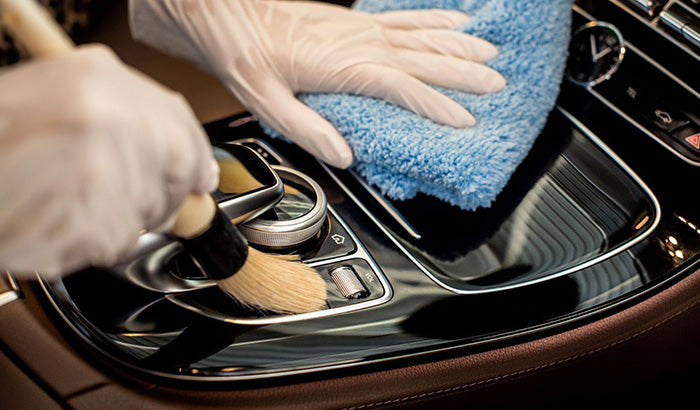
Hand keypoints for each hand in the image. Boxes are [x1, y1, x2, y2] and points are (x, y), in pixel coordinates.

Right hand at [0, 44, 218, 277]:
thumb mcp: (55, 99)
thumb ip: (121, 116)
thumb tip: (177, 149)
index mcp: (97, 77)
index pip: (180, 123)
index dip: (195, 156)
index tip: (200, 176)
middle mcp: (108, 117)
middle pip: (176, 171)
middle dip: (160, 194)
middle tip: (117, 197)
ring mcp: (103, 169)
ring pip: (148, 212)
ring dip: (117, 218)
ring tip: (66, 201)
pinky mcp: (94, 219)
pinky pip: (117, 240)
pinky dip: (92, 240)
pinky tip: (57, 219)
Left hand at [129, 0, 505, 167]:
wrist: (228, 12)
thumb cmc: (245, 54)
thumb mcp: (266, 101)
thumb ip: (306, 129)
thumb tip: (343, 155)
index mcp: (342, 67)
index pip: (400, 86)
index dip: (435, 103)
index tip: (464, 118)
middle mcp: (359, 43)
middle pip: (422, 58)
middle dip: (462, 72)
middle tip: (496, 84)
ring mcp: (361, 27)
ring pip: (421, 35)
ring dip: (457, 44)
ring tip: (490, 53)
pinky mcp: (357, 20)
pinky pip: (405, 19)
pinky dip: (435, 20)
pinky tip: (457, 21)